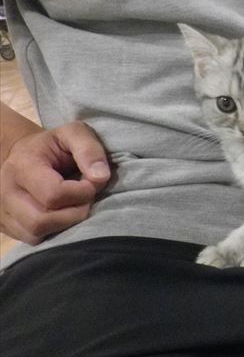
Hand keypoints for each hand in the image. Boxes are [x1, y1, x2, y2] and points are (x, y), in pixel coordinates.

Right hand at [0, 121, 109, 244]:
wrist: (25, 154)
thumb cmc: (54, 145)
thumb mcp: (74, 134)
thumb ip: (89, 150)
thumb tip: (101, 177)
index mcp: (22, 166)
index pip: (53, 194)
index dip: (81, 193)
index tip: (92, 183)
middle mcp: (5, 192)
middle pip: (41, 221)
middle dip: (74, 213)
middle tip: (86, 199)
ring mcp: (3, 212)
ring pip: (35, 235)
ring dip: (65, 225)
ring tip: (75, 206)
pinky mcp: (6, 226)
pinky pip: (32, 241)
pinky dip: (54, 232)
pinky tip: (64, 215)